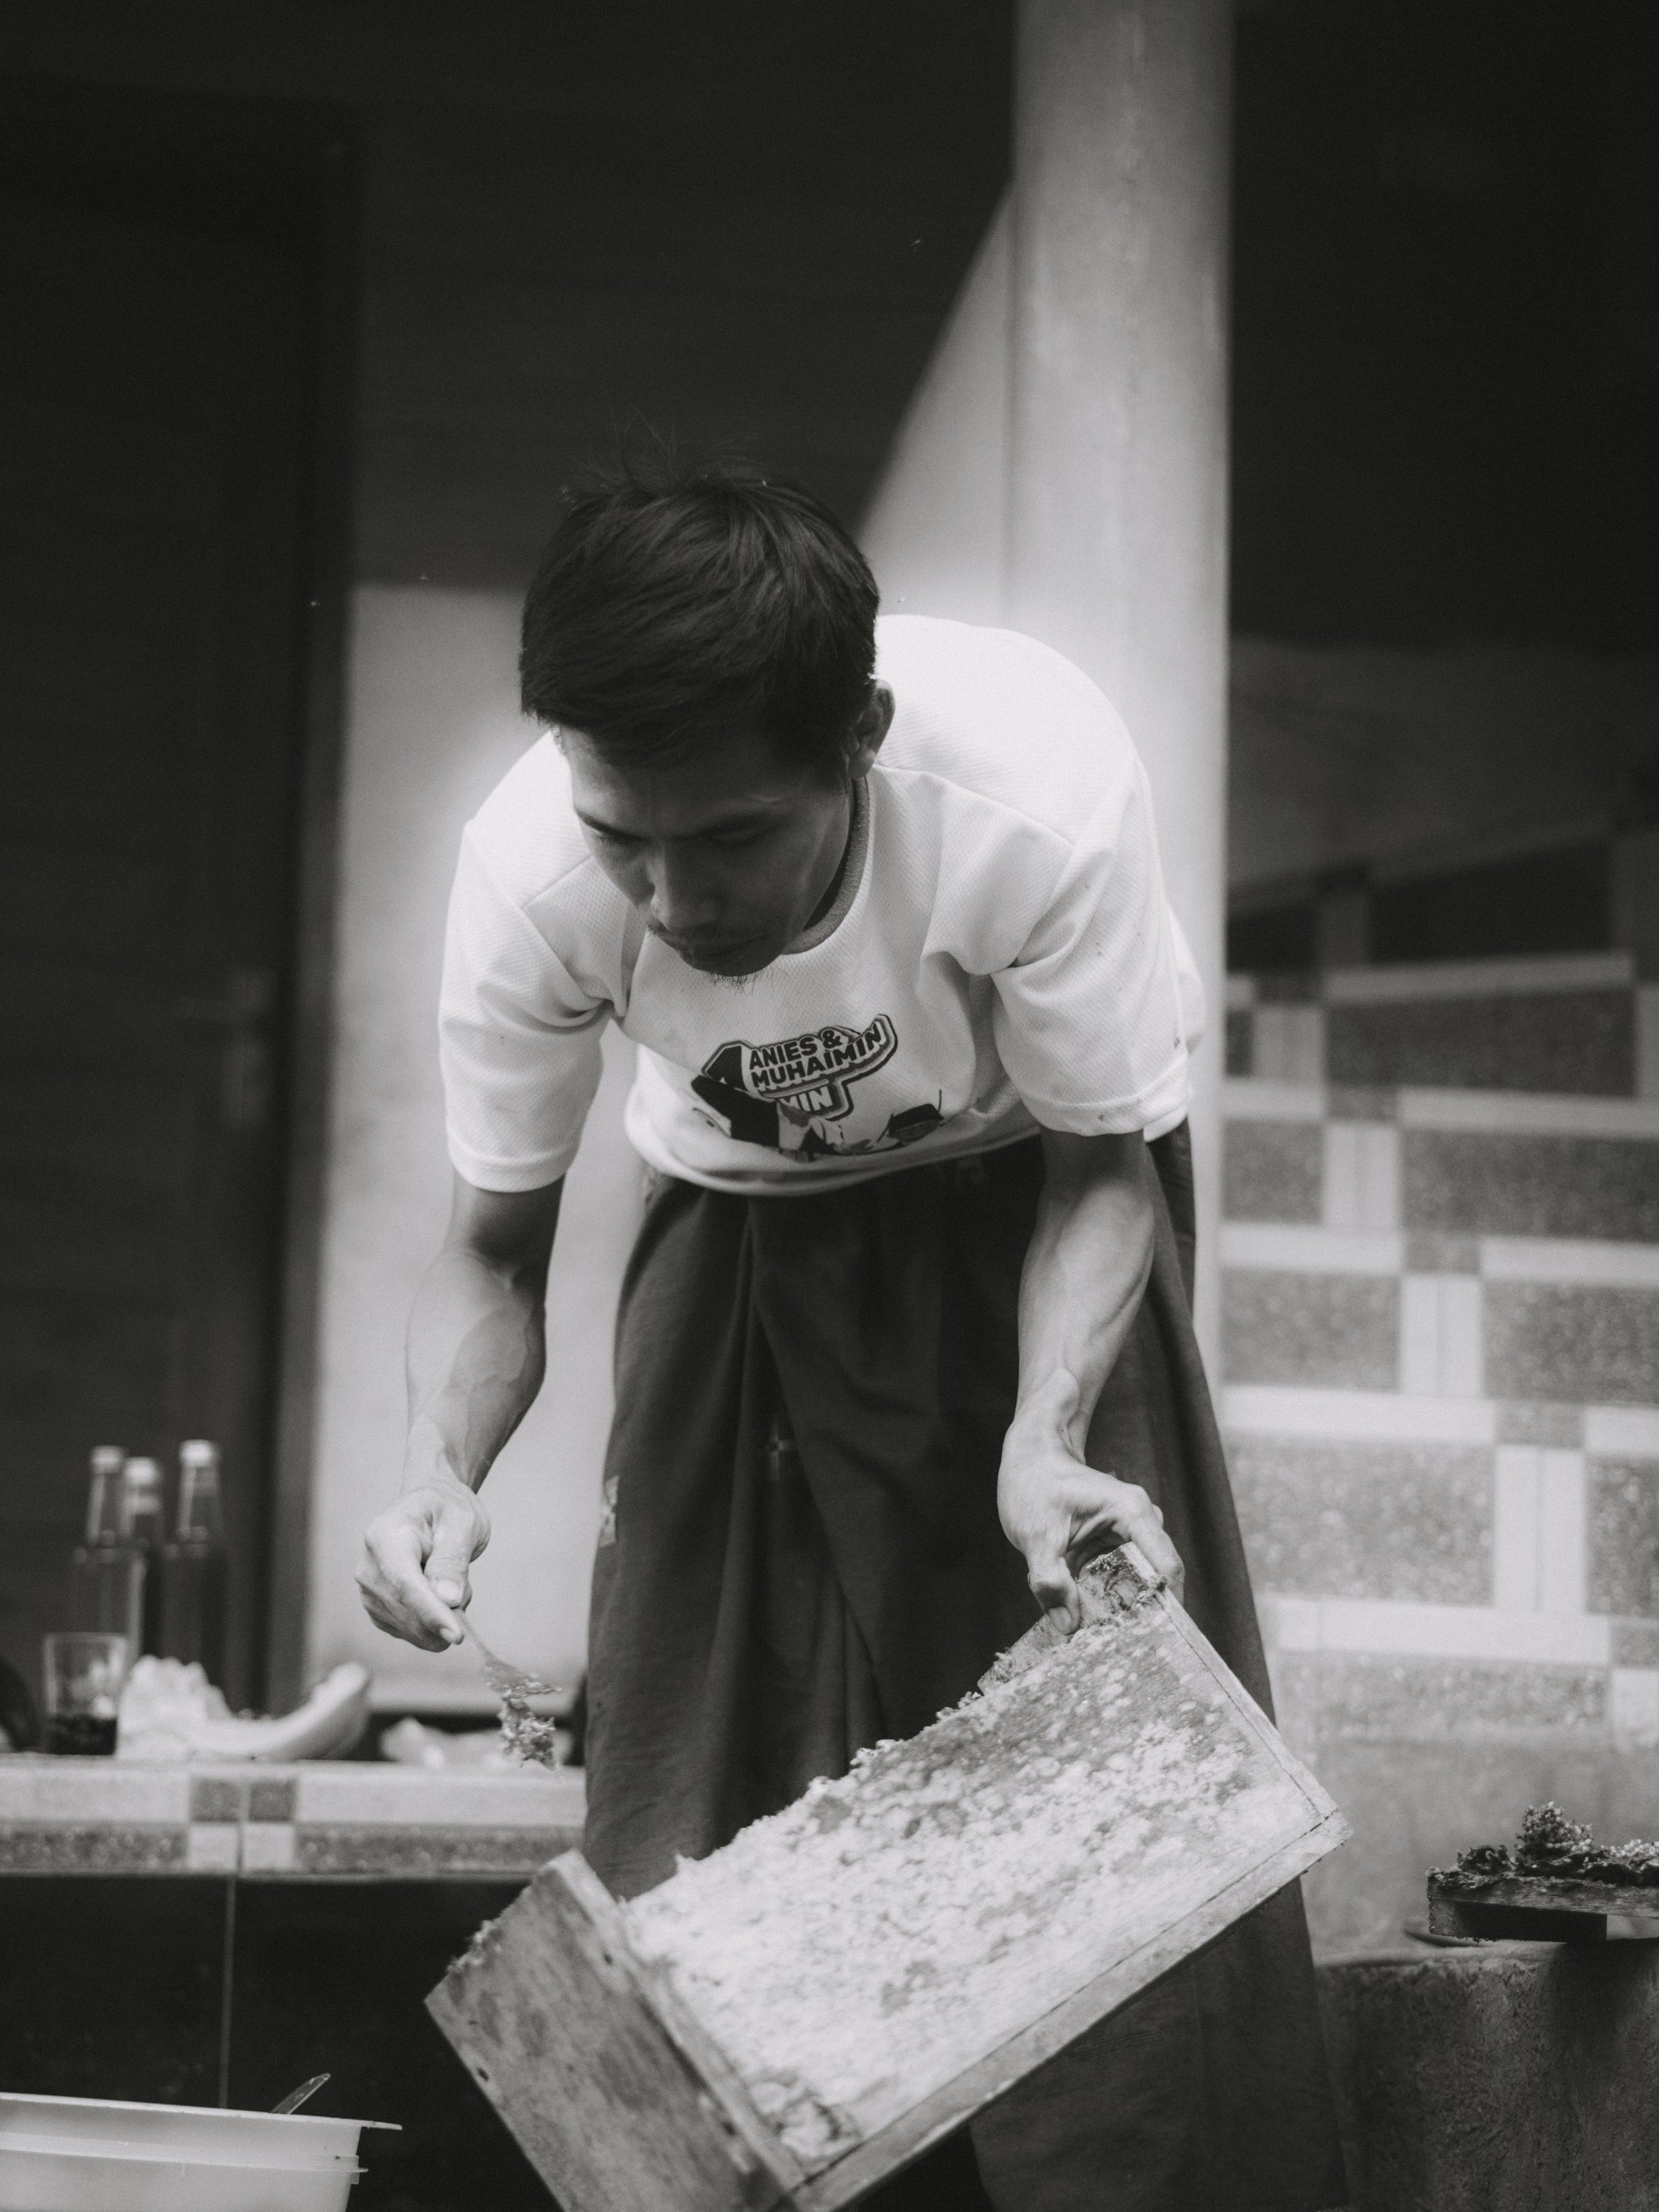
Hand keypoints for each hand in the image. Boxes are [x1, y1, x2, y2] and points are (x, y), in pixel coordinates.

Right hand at [356, 1478, 490, 1650]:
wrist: (429, 1507)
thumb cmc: (446, 1510)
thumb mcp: (462, 1523)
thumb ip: (453, 1560)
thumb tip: (449, 1600)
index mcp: (384, 1536)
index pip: (405, 1584)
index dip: (431, 1613)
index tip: (457, 1635)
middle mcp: (368, 1566)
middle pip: (406, 1611)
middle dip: (444, 1615)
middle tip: (466, 1588)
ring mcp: (368, 1591)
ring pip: (409, 1627)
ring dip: (441, 1618)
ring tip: (451, 1581)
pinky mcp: (377, 1609)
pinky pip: (409, 1632)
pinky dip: (432, 1623)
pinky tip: (440, 1596)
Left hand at [999, 1433, 1184, 1633]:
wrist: (1028, 1458)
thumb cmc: (1033, 1483)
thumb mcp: (1035, 1535)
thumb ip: (1051, 1581)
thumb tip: (1070, 1628)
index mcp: (1131, 1513)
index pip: (1166, 1568)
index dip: (1166, 1608)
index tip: (1154, 1642)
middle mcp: (1140, 1523)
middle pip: (1154, 1580)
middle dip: (1140, 1616)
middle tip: (1120, 1652)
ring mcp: (1130, 1534)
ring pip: (1137, 1583)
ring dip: (1121, 1610)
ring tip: (1102, 1641)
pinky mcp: (1114, 1545)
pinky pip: (1120, 1579)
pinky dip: (1107, 1599)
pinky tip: (1089, 1619)